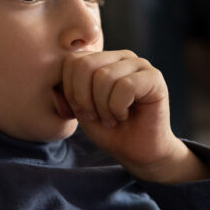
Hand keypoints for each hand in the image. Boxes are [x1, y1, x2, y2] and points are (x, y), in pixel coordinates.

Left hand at [61, 50, 209, 182]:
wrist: (138, 153)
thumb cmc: (110, 131)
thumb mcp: (80, 111)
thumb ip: (67, 93)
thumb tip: (55, 85)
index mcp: (102, 59)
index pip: (72, 61)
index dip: (70, 91)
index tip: (84, 111)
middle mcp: (120, 56)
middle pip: (85, 65)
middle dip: (84, 98)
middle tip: (96, 116)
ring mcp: (139, 64)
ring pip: (104, 76)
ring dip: (103, 107)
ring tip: (112, 118)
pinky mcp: (154, 77)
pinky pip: (125, 86)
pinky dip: (118, 108)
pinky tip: (125, 115)